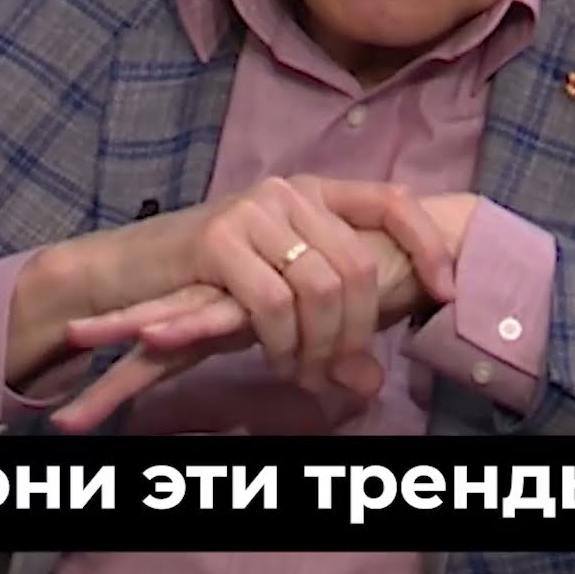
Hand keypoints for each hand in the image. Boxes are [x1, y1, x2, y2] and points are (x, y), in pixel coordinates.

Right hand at [46, 182, 457, 431]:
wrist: (126, 272)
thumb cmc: (210, 285)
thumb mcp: (282, 293)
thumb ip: (331, 321)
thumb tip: (372, 381)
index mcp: (313, 192)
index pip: (393, 201)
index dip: (429, 247)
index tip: (447, 296)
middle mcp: (287, 192)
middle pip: (359, 265)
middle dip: (358, 333)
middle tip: (340, 375)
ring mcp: (252, 211)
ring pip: (322, 288)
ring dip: (320, 347)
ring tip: (306, 375)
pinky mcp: (217, 240)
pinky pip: (274, 303)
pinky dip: (282, 343)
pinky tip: (276, 359)